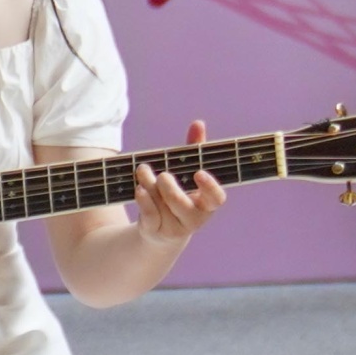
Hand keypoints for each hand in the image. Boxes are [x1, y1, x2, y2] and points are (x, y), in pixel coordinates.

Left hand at [120, 122, 230, 255]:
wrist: (162, 229)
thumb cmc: (180, 192)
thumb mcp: (187, 172)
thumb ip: (194, 150)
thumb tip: (198, 123)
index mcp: (207, 203)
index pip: (216, 198)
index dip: (210, 187)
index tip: (199, 173)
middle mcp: (194, 218)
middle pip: (182, 204)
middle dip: (170, 189)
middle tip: (163, 175)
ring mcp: (175, 227)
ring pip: (162, 207)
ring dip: (150, 186)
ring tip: (142, 170)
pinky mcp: (156, 231)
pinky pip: (150, 216)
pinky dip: (143, 200)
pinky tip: (139, 188)